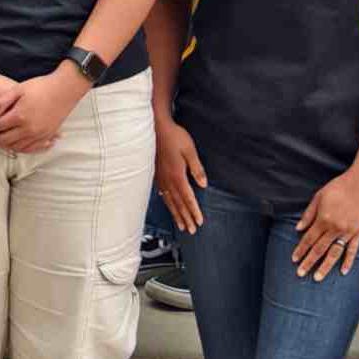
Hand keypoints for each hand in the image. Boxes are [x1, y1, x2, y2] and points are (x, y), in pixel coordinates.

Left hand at [0, 68, 79, 158]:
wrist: (65, 89)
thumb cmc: (41, 86)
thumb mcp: (19, 89)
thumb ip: (3, 101)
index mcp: (20, 116)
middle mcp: (29, 129)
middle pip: (4, 140)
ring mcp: (39, 135)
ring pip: (16, 147)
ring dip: (4, 144)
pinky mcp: (47, 136)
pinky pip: (30, 149)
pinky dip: (20, 148)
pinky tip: (15, 143)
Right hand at [153, 122, 207, 238]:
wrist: (155, 128)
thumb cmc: (174, 136)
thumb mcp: (190, 150)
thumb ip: (197, 168)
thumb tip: (203, 185)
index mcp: (177, 175)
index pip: (188, 198)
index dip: (194, 211)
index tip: (199, 222)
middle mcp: (168, 180)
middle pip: (178, 203)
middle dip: (185, 217)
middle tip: (191, 230)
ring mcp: (160, 177)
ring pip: (169, 200)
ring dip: (176, 214)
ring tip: (181, 225)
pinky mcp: (155, 173)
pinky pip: (161, 192)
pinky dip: (166, 202)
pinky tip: (167, 204)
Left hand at [293, 168, 358, 280]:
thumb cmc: (339, 187)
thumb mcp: (318, 197)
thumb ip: (308, 214)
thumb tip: (298, 228)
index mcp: (323, 219)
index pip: (308, 239)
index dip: (300, 250)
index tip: (294, 260)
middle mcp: (334, 228)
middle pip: (319, 249)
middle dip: (308, 262)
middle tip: (300, 273)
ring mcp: (347, 232)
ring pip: (334, 253)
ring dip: (325, 266)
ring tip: (317, 277)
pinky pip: (352, 250)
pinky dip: (348, 261)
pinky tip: (342, 271)